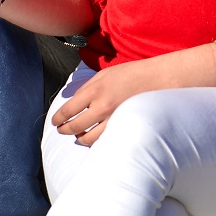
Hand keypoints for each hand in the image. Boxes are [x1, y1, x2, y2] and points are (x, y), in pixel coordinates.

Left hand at [50, 47, 215, 145]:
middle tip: (62, 131)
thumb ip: (87, 87)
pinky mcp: (124, 128)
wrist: (160, 80)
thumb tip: (72, 100)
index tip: (55, 121)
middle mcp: (102, 106)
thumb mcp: (106, 73)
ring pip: (88, 138)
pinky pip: (104, 141)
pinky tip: (94, 139)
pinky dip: (96, 142)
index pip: (68, 110)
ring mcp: (114, 119)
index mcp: (95, 90)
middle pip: (75, 126)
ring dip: (80, 139)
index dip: (58, 118)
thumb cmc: (134, 74)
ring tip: (78, 136)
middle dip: (65, 130)